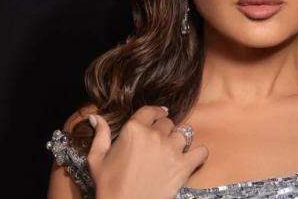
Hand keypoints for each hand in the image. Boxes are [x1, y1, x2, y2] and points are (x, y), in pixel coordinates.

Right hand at [86, 106, 207, 198]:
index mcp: (133, 130)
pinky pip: (201, 151)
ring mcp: (171, 150)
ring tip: (173, 150)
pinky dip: (199, 153)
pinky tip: (192, 158)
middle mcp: (154, 135)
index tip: (159, 115)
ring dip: (179, 140)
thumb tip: (96, 116)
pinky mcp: (184, 166)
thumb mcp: (97, 159)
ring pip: (184, 133)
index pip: (150, 111)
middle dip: (164, 130)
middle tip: (160, 142)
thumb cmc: (109, 185)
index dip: (155, 113)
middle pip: (167, 122)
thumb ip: (100, 135)